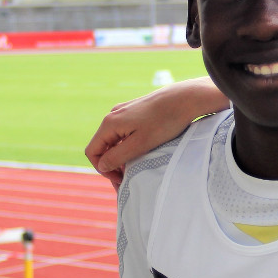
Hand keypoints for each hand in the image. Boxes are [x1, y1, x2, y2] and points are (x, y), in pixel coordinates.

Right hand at [84, 78, 229, 187]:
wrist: (184, 98)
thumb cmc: (164, 122)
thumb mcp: (140, 144)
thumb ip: (117, 157)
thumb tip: (102, 166)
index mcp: (110, 123)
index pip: (92, 151)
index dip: (102, 169)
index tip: (120, 179)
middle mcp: (113, 115)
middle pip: (102, 146)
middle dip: (112, 164)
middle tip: (127, 178)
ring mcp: (123, 112)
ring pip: (114, 140)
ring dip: (121, 155)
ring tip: (136, 167)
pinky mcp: (134, 111)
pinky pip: (124, 132)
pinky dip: (128, 145)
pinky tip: (142, 152)